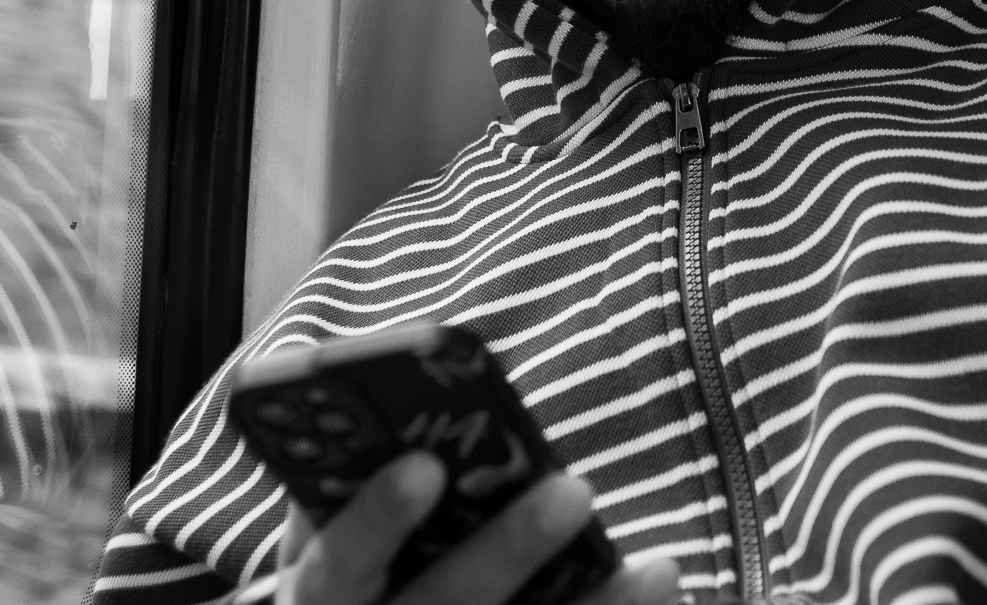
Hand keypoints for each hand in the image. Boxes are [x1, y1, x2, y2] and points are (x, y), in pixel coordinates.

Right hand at [277, 451, 679, 604]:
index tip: (423, 465)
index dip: (376, 517)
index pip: (338, 561)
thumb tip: (406, 401)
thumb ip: (350, 482)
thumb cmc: (350, 570)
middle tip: (573, 490)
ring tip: (660, 568)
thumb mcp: (326, 536)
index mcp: (323, 595)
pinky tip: (663, 588)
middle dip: (509, 551)